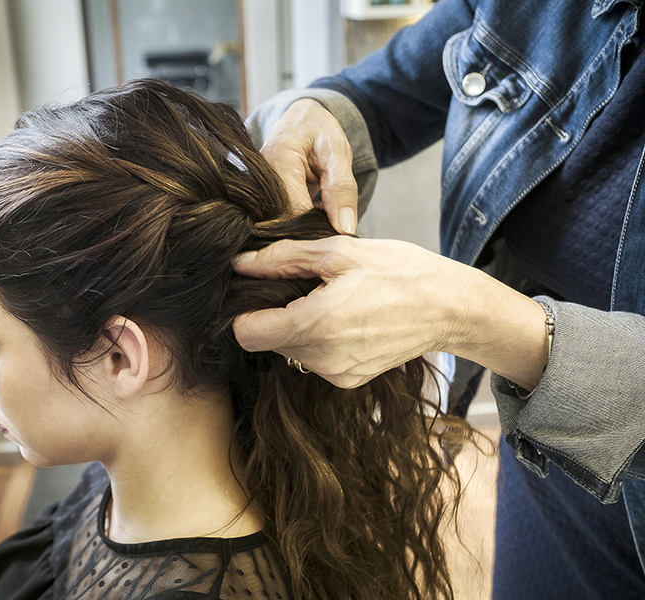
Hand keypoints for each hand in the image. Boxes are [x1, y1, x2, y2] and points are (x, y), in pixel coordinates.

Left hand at [233, 237, 548, 389]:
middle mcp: (321, 360)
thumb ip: (283, 258)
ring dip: (297, 326)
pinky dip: (319, 340)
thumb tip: (240, 262)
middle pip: (267, 341)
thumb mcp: (339, 252)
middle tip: (304, 286)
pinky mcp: (349, 381)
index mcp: (314, 326)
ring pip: (290, 351)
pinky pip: (314, 360)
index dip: (244, 310)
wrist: (451, 309)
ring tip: (329, 300)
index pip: (245, 333)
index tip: (261, 290)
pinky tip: (345, 318)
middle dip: (275, 314)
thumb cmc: (400, 272)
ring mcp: (336, 375)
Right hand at [260, 99, 358, 234]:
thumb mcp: (338, 153)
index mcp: (280, 161)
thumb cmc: (319, 132)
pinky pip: (274, 218)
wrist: (299, 119)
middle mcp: (259, 178)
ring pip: (277, 223)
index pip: (295, 212)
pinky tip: (307, 217)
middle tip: (331, 230)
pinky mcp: (256, 197)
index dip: (316, 227)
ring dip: (300, 229)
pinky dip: (292, 223)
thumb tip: (345, 229)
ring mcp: (254, 188)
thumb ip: (343, 189)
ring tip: (320, 220)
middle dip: (308, 231)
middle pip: (282, 221)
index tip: (335, 234)